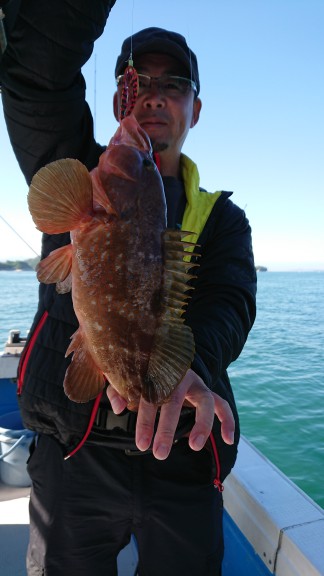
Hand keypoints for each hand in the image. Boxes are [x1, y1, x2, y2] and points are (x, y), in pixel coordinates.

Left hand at [106, 368, 234, 459]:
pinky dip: (227, 420)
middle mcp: (180, 375)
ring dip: (202, 423)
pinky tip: (227, 440)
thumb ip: (118, 390)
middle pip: (176, 401)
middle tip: (160, 453)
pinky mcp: (207, 391)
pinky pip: (222, 404)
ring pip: (206, 400)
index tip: (142, 444)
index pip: (151, 396)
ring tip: (194, 446)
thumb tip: (118, 408)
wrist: (161, 355)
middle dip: (168, 428)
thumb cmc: (141, 372)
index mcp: (158, 370)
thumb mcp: (125, 377)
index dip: (146, 421)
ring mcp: (196, 383)